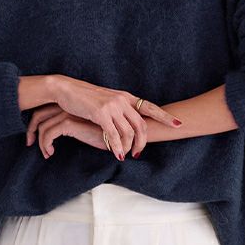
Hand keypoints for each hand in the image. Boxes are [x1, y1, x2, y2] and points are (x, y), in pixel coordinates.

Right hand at [47, 75, 181, 159]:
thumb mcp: (106, 100)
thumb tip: (128, 122)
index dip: (164, 116)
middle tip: (138, 153)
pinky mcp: (101, 114)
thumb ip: (119, 109)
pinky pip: (114, 135)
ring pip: (129, 132)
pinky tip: (117, 154)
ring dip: (129, 147)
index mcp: (125, 96)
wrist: (66, 89)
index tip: (178, 125)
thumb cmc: (85, 97)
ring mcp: (112, 106)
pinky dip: (117, 147)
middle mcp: (122, 100)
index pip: (150, 107)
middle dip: (143, 142)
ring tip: (125, 155)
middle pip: (141, 125)